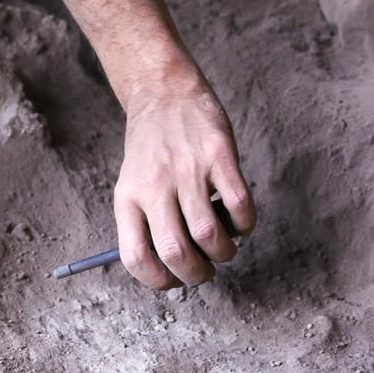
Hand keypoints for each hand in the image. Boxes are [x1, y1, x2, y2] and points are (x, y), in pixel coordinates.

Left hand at [113, 77, 254, 289]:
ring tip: (224, 248)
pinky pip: (239, 204)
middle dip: (197, 276)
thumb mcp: (134, 184)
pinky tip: (240, 222)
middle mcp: (154, 186)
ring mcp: (187, 170)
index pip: (135, 257)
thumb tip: (172, 269)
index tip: (174, 281)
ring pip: (209, 235)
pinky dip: (245, 225)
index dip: (158, 281)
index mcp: (127, 198)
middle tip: (206, 271)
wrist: (164, 91)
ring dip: (223, 254)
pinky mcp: (219, 155)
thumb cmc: (152, 149)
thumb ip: (147, 222)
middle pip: (176, 253)